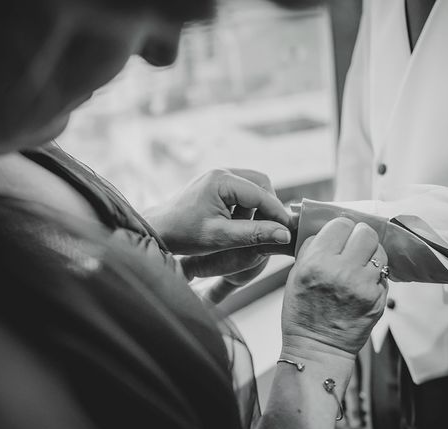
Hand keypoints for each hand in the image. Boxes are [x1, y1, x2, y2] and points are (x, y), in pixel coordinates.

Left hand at [145, 169, 296, 255]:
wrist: (157, 231)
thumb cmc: (184, 234)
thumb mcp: (221, 237)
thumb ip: (253, 234)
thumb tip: (284, 235)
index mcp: (222, 180)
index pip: (261, 194)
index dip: (278, 213)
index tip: (290, 232)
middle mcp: (222, 172)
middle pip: (261, 184)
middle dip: (270, 207)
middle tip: (273, 231)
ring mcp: (219, 176)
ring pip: (254, 187)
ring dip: (259, 208)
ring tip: (252, 230)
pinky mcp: (217, 185)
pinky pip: (243, 192)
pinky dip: (248, 208)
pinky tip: (240, 225)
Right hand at [281, 218, 388, 359]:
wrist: (317, 348)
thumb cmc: (302, 313)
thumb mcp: (295, 275)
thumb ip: (312, 248)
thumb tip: (329, 230)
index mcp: (317, 262)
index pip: (341, 224)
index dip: (340, 228)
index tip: (339, 235)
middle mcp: (342, 271)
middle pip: (366, 233)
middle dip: (359, 236)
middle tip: (353, 246)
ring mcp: (363, 286)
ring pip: (379, 252)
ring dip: (370, 255)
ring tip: (359, 265)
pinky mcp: (378, 299)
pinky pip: (383, 274)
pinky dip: (374, 275)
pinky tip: (362, 284)